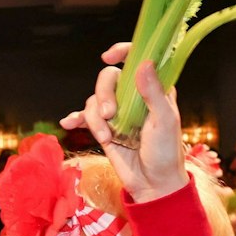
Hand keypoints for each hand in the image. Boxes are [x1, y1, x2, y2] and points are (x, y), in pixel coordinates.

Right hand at [62, 42, 187, 203]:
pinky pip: (83, 117)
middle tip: (110, 115)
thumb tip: (143, 64)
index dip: (124, 52)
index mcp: (154, 90)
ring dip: (94, 118)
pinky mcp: (103, 129)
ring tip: (105, 137)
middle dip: (104, 94)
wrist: (153, 183)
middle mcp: (133, 97)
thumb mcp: (164, 121)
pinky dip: (75, 119)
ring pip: (94, 100)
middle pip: (108, 78)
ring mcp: (116, 113)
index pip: (138, 60)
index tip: (109, 57)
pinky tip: (68, 124)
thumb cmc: (166, 152)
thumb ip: (153, 93)